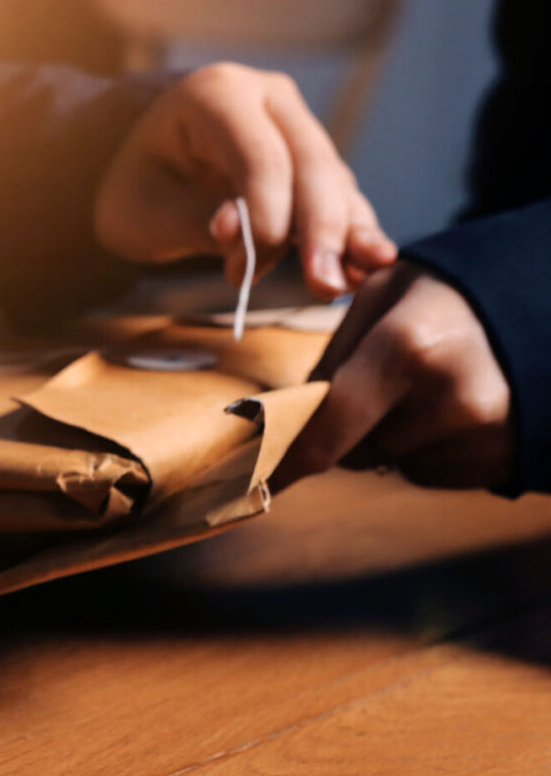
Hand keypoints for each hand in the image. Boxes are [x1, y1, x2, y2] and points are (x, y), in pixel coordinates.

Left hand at [95, 63, 397, 298]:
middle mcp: (268, 98)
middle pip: (311, 164)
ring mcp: (295, 124)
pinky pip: (339, 196)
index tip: (241, 275)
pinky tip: (366, 267)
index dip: (265, 220)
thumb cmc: (135, 188)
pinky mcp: (311, 159)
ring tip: (349, 282)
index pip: (261, 158)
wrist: (143, 167)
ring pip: (333, 181)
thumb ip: (194, 223)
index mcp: (217, 94)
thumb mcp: (141, 212)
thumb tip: (240, 231)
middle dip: (320, 230)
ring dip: (346, 235)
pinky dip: (351, 233)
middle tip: (322, 286)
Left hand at [274, 262, 513, 489]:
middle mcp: (448, 399)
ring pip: (389, 461)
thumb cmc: (450, 295)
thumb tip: (290, 416)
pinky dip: (426, 447)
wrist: (545, 309)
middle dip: (345, 430)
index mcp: (408, 348)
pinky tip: (452, 408)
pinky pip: (428, 470)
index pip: (325, 426)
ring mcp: (480, 436)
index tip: (253, 480)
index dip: (284, 458)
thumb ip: (332, 355)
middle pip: (351, 451)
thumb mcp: (385, 294)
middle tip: (377, 388)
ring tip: (430, 386)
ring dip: (391, 435)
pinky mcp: (499, 460)